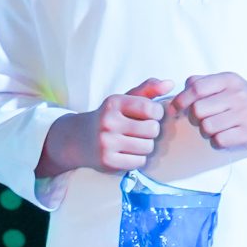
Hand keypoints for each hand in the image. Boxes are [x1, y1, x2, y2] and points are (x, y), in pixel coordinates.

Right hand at [38, 77, 171, 175]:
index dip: (156, 114)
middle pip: (153, 129)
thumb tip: (171, 83)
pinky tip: (126, 153)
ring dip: (145, 146)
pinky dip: (137, 159)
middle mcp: (108, 121)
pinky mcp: (107, 161)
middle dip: (150, 131)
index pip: (151, 109)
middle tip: (138, 131)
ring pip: (148, 147)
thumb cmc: (107, 118)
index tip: (147, 116)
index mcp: (113, 103)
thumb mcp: (123, 100)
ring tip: (132, 142)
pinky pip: (139, 162)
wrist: (76, 139)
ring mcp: (106, 142)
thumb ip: (148, 89)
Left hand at [174, 72, 246, 151]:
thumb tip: (175, 99)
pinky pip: (218, 142)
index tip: (176, 109)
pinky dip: (217, 142)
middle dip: (194, 118)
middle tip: (204, 119)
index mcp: (229, 80)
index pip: (195, 88)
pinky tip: (226, 136)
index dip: (181, 100)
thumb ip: (200, 84)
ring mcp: (246, 115)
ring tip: (218, 128)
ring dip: (206, 132)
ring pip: (206, 128)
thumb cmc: (243, 101)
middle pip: (197, 110)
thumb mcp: (225, 84)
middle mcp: (238, 95)